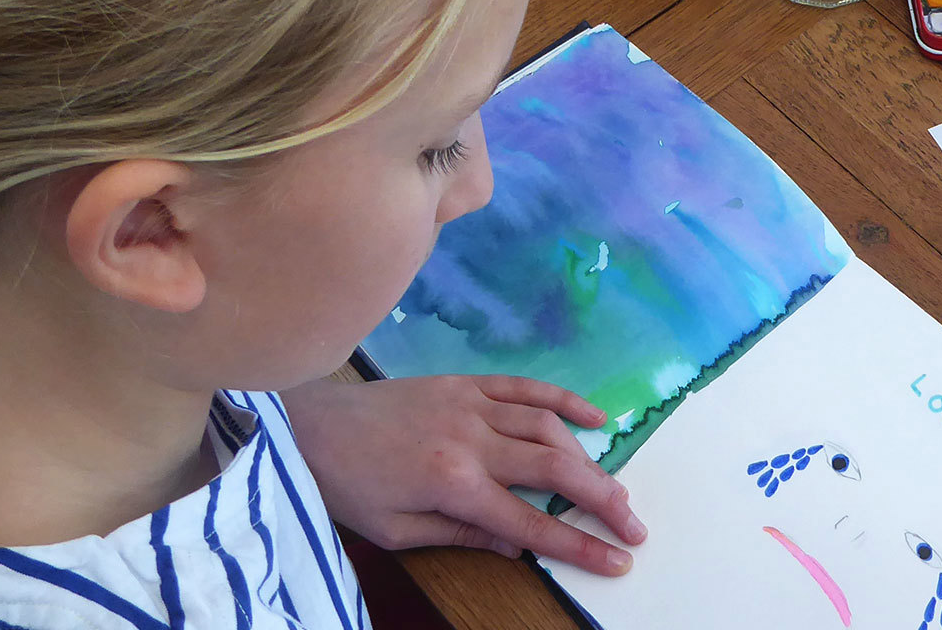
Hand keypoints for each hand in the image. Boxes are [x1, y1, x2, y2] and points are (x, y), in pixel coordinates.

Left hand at [279, 375, 646, 575]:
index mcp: (452, 483)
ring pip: (549, 427)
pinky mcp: (464, 382)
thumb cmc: (347, 487)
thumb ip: (461, 535)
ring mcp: (471, 404)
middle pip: (556, 468)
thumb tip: (518, 546)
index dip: (578, 543)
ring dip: (589, 457)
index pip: (530, 521)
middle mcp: (471, 439)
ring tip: (613, 487)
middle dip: (602, 498)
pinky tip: (595, 419)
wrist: (308, 425)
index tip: (618, 560)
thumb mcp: (397, 531)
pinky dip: (564, 400)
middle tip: (633, 524)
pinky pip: (527, 388)